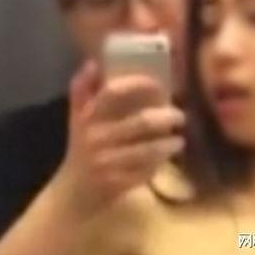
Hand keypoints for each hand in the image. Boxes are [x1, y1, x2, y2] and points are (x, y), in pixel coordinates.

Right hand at [55, 60, 185, 214]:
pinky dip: (160, 164)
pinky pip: (147, 171)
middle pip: (142, 121)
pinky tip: (166, 158)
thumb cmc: (80, 148)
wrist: (74, 192)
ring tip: (179, 140)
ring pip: (149, 150)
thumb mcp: (77, 118)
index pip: (113, 92)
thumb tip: (92, 62)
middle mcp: (97, 138)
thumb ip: (82, 89)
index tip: (159, 84)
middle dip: (167, 116)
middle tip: (180, 115)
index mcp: (88, 117)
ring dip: (169, 143)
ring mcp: (107, 163)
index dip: (138, 83)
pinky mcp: (118, 184)